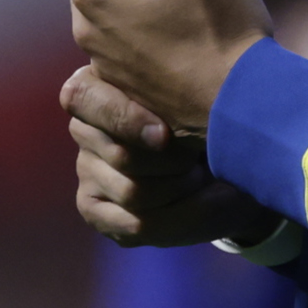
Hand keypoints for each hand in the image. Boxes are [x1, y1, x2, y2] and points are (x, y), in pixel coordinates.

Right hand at [62, 66, 275, 248]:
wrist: (225, 167)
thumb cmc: (209, 126)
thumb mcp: (197, 107)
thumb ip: (173, 102)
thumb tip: (164, 128)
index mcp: (98, 84)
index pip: (82, 96)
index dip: (123, 118)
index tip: (165, 135)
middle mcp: (84, 126)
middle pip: (120, 154)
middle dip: (174, 163)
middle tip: (199, 157)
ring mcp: (86, 168)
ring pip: (132, 191)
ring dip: (181, 190)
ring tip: (201, 177)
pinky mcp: (92, 207)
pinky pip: (133, 223)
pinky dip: (175, 220)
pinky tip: (193, 205)